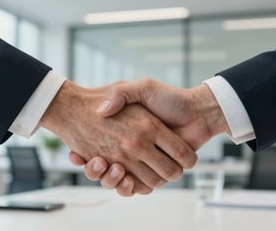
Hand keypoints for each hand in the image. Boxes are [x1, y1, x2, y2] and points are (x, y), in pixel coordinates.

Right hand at [71, 79, 229, 194]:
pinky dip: (130, 188)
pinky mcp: (155, 171)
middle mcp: (133, 148)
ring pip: (121, 181)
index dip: (87, 155)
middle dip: (99, 171)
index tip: (77, 155)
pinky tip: (127, 179)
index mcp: (127, 131)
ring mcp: (144, 161)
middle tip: (97, 162)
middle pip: (107, 169)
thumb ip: (122, 93)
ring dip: (112, 181)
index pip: (97, 146)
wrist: (198, 112)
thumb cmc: (171, 98)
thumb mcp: (143, 87)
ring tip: (112, 168)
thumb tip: (101, 111)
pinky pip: (139, 187)